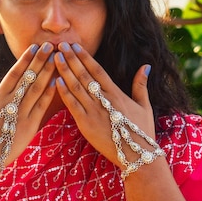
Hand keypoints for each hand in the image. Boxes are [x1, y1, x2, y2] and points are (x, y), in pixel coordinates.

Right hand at [0, 42, 56, 170]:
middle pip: (28, 76)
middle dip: (40, 59)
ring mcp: (20, 113)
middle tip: (51, 45)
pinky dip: (49, 94)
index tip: (34, 46)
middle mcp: (10, 101)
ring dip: (47, 72)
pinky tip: (57, 82)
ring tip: (57, 59)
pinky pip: (41, 106)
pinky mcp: (29, 126)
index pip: (14, 72)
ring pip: (37, 88)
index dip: (25, 59)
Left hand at [53, 42, 154, 168]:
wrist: (137, 155)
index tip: (75, 45)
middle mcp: (103, 100)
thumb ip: (141, 85)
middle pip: (84, 75)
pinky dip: (64, 93)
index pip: (97, 70)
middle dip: (71, 59)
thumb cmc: (142, 130)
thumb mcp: (145, 105)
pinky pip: (72, 105)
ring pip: (76, 87)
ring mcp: (93, 112)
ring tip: (55, 57)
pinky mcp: (86, 124)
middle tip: (60, 45)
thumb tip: (146, 66)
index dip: (85, 57)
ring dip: (64, 71)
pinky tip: (56, 81)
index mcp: (116, 93)